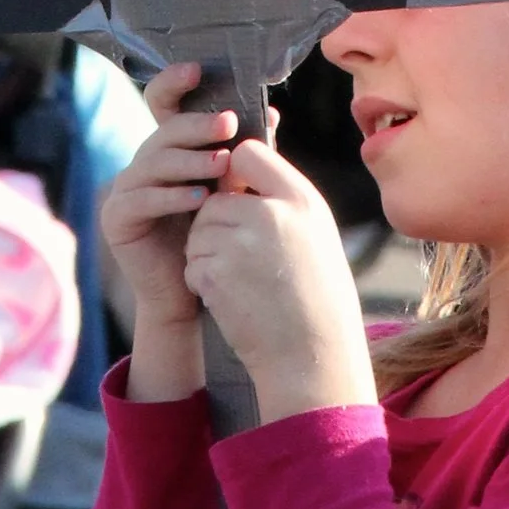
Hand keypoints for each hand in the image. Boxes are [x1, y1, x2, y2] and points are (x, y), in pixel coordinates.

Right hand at [99, 66, 240, 396]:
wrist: (193, 294)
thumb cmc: (216, 238)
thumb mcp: (232, 190)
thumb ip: (245, 154)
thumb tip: (272, 113)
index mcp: (168, 150)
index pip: (163, 106)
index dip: (174, 83)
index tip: (197, 69)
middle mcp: (142, 163)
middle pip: (163, 131)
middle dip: (196, 125)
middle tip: (228, 124)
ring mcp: (125, 189)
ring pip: (153, 161)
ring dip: (190, 160)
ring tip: (222, 164)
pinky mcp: (117, 218)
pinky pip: (141, 199)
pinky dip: (172, 196)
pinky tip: (200, 198)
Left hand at [182, 138, 378, 423]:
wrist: (313, 354)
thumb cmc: (316, 296)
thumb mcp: (314, 234)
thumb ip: (281, 200)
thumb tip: (240, 167)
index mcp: (300, 199)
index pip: (248, 153)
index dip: (235, 173)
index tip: (238, 197)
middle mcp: (270, 213)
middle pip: (215, 199)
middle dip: (215, 225)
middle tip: (236, 256)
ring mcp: (241, 243)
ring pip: (198, 232)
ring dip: (206, 254)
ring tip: (238, 280)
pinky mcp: (216, 273)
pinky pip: (192, 263)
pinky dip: (202, 281)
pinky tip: (229, 298)